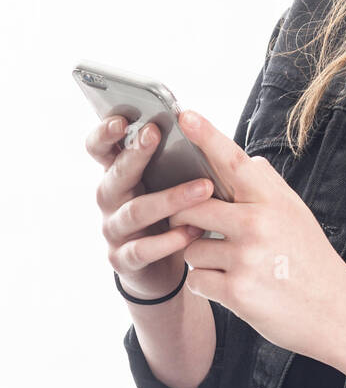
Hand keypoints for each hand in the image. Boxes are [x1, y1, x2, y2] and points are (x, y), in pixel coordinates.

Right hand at [87, 114, 210, 299]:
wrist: (160, 268)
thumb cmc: (168, 213)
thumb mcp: (166, 182)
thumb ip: (172, 159)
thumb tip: (197, 124)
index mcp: (118, 174)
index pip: (100, 148)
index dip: (105, 133)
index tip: (121, 119)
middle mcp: (110, 199)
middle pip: (116, 175)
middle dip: (134, 154)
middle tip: (155, 133)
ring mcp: (113, 230)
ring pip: (135, 211)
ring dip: (170, 198)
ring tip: (203, 188)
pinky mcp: (122, 259)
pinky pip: (142, 249)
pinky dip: (168, 241)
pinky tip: (192, 232)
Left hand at [166, 109, 345, 361]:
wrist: (337, 313)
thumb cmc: (314, 263)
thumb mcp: (298, 216)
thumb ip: (269, 188)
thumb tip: (246, 161)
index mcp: (274, 201)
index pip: (232, 161)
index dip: (206, 136)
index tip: (183, 114)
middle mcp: (258, 225)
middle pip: (193, 207)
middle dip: (187, 219)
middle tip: (202, 230)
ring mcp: (247, 259)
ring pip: (191, 248)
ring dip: (203, 259)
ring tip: (236, 269)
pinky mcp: (237, 292)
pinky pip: (196, 281)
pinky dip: (208, 286)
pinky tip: (235, 289)